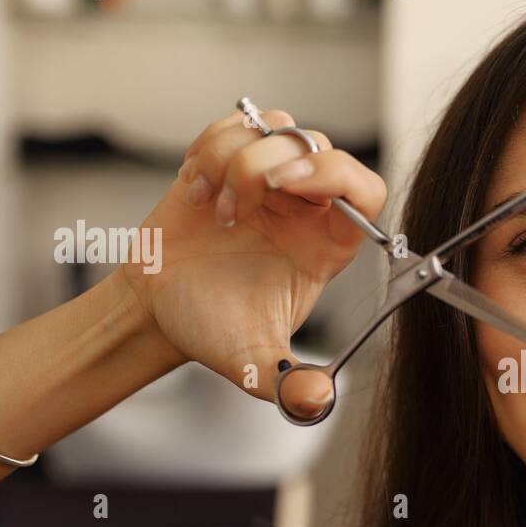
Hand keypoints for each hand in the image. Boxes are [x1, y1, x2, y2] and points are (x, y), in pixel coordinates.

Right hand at [114, 107, 387, 416]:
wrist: (159, 310)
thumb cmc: (211, 330)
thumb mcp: (254, 364)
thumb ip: (287, 384)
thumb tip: (315, 402)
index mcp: (327, 244)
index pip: (366, 190)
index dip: (340, 176)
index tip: (293, 189)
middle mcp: (305, 207)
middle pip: (319, 147)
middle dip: (277, 164)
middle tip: (243, 205)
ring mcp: (267, 180)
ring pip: (276, 129)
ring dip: (238, 161)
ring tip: (219, 210)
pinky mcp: (227, 161)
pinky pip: (234, 124)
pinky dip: (210, 149)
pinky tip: (198, 191)